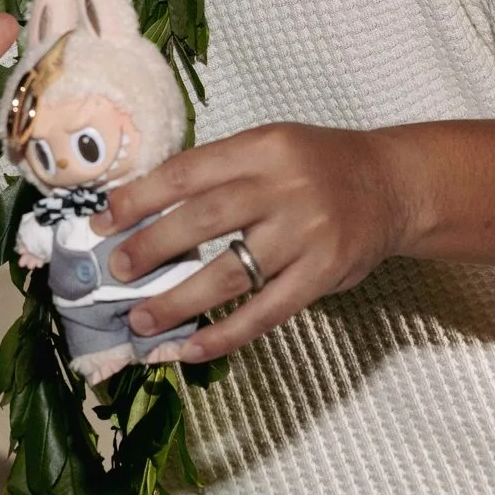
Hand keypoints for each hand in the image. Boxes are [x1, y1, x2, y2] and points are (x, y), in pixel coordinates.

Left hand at [92, 122, 405, 364]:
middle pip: (204, 220)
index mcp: (263, 146)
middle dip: (150, 248)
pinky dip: (225, 334)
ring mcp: (307, 234)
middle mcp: (285, 187)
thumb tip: (143, 212)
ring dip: (178, 301)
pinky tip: (191, 348)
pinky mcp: (323, 274)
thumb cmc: (317, 166)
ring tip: (141, 321)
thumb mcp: (270, 147)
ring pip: (230, 273)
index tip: (102, 222)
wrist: (392, 185)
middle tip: (115, 272)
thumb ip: (219, 173)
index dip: (138, 198)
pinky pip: (266, 312)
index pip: (187, 172)